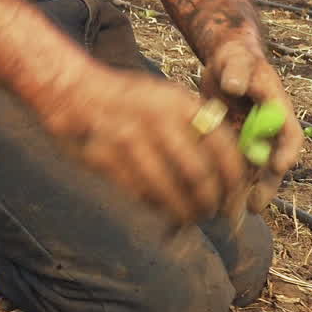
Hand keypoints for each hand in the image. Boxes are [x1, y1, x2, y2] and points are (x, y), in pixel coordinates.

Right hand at [35, 64, 250, 224]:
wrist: (75, 92)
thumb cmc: (128, 100)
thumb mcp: (166, 96)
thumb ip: (196, 122)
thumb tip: (231, 163)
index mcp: (179, 103)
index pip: (222, 146)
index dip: (234, 180)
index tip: (236, 197)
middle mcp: (158, 120)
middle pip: (199, 177)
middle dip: (210, 203)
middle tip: (212, 213)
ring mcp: (130, 140)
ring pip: (169, 192)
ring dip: (184, 212)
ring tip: (190, 218)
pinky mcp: (107, 159)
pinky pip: (141, 194)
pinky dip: (156, 207)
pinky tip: (161, 208)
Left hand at [202, 35, 303, 212]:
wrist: (225, 66)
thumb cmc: (235, 60)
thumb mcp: (236, 60)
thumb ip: (237, 72)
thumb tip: (233, 85)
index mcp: (278, 110)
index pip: (290, 134)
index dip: (287, 151)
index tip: (279, 165)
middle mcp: (270, 131)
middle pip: (273, 163)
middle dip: (266, 185)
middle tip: (255, 205)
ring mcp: (253, 140)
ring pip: (254, 172)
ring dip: (246, 192)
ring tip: (233, 212)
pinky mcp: (235, 145)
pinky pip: (234, 168)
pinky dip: (228, 183)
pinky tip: (215, 201)